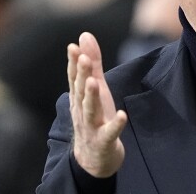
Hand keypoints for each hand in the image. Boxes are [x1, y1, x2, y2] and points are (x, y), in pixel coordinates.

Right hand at [67, 32, 127, 176]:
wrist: (93, 159)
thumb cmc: (95, 118)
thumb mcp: (94, 89)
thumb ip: (92, 63)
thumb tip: (84, 35)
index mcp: (79, 98)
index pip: (74, 78)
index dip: (73, 62)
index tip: (72, 46)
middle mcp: (82, 110)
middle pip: (80, 91)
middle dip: (81, 74)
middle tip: (82, 58)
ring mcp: (91, 127)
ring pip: (90, 110)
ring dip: (91, 96)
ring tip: (94, 82)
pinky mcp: (104, 141)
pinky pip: (110, 133)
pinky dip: (116, 125)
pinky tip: (122, 115)